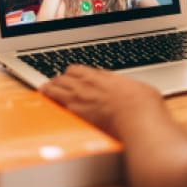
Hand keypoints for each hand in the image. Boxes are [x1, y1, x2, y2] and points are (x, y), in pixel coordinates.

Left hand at [40, 65, 163, 137]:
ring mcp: (79, 97)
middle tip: (55, 84)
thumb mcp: (135, 87)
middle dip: (58, 80)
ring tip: (44, 90)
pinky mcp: (75, 112)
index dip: (72, 74)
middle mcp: (88, 84)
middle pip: (64, 77)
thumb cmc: (142, 104)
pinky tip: (45, 102)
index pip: (78, 70)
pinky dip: (49, 101)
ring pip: (55, 86)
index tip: (71, 77)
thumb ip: (123, 87)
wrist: (138, 116)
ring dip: (49, 88)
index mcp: (102, 77)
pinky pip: (55, 102)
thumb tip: (126, 89)